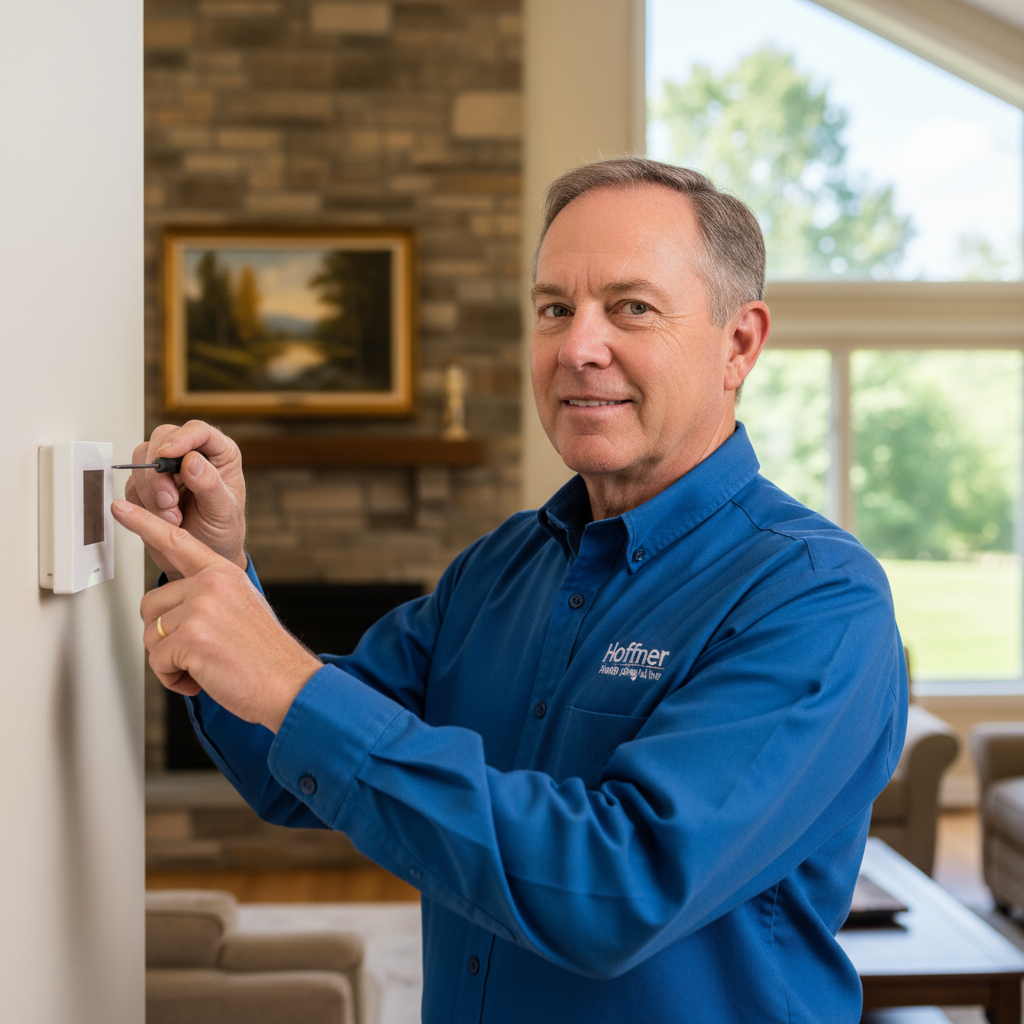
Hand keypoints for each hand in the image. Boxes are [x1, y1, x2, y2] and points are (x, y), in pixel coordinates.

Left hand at [112, 498, 321, 732]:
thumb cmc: (266, 655)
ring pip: (151, 637)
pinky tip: (203, 678)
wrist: (289, 684)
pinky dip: (174, 678)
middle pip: (151, 607)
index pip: (176, 541)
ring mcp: (201, 609)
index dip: (143, 523)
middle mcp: (211, 584)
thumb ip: (207, 597)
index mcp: (223, 573)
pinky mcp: (191, 638)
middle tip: (200, 651)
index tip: (120, 506)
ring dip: (170, 661)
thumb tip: (170, 612)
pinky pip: (157, 662)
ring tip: (206, 665)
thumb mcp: (241, 608)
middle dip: (166, 637)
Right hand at [123, 420, 246, 578]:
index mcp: (219, 455)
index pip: (198, 431)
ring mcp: (167, 470)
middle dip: (159, 471)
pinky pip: (131, 483)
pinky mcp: (147, 486)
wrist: (201, 560)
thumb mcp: (224, 511)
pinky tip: (161, 518)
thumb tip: (192, 460)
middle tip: (169, 501)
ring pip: (141, 459)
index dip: (181, 438)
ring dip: (150, 490)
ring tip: (171, 516)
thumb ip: (210, 485)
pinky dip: (141, 502)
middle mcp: (191, 456)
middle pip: (162, 438)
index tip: (167, 455)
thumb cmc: (221, 533)